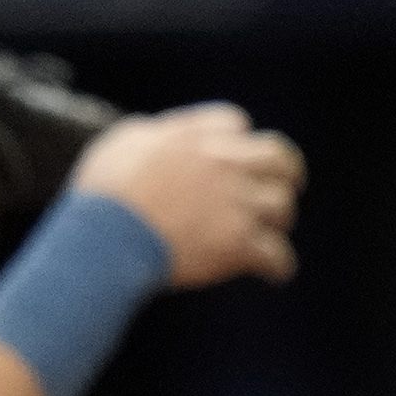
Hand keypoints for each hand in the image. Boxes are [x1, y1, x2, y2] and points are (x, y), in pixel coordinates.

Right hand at [74, 103, 300, 288]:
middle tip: (289, 183)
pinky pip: (277, 255)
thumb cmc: (105, 192)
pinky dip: (278, 264)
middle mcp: (224, 164)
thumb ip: (151, 133)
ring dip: (278, 220)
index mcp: (197, 137)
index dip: (237, 141)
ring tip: (271, 233)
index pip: (236, 123)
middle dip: (288, 171)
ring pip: (282, 205)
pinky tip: (276, 271)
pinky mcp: (238, 244)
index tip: (236, 154)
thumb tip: (159, 134)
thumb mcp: (123, 143)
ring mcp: (235, 204)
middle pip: (278, 157)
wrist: (107, 236)